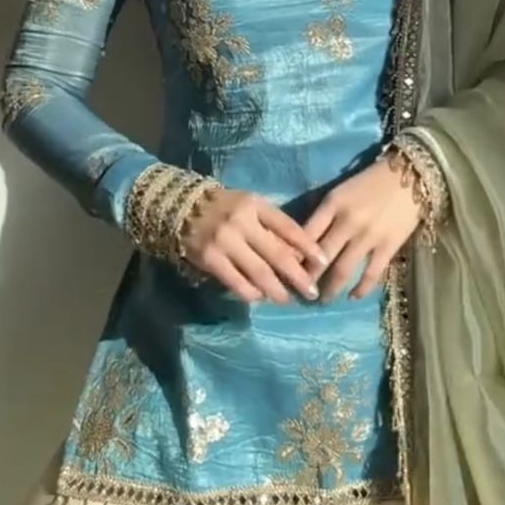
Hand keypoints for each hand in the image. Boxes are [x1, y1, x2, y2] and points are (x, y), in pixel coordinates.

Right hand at [182, 188, 326, 305]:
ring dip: (276, 291)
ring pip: (259, 273)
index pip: (289, 227)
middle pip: (278, 254)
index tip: (324, 261)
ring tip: (287, 299)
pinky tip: (260, 297)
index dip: (308, 246)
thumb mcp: (250, 206)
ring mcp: (225, 242)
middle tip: (312, 292)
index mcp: (256, 205)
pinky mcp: (210, 259)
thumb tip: (298, 255)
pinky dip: (252, 293)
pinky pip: (237, 283)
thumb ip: (271, 225)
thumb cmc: (224, 207)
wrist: (180, 207)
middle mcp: (242, 222)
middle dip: (298, 276)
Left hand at [302, 159, 420, 302]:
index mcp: (332, 204)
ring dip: (330, 289)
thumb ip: (323, 213)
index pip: (305, 235)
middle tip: (300, 293)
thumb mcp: (341, 191)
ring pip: (342, 270)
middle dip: (307, 278)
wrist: (412, 175)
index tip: (286, 270)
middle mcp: (347, 222)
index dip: (293, 256)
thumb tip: (302, 241)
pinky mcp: (388, 247)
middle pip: (320, 257)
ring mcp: (368, 236)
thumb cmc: (372, 181)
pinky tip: (353, 297)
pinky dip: (361, 289)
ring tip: (322, 300)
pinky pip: (371, 274)